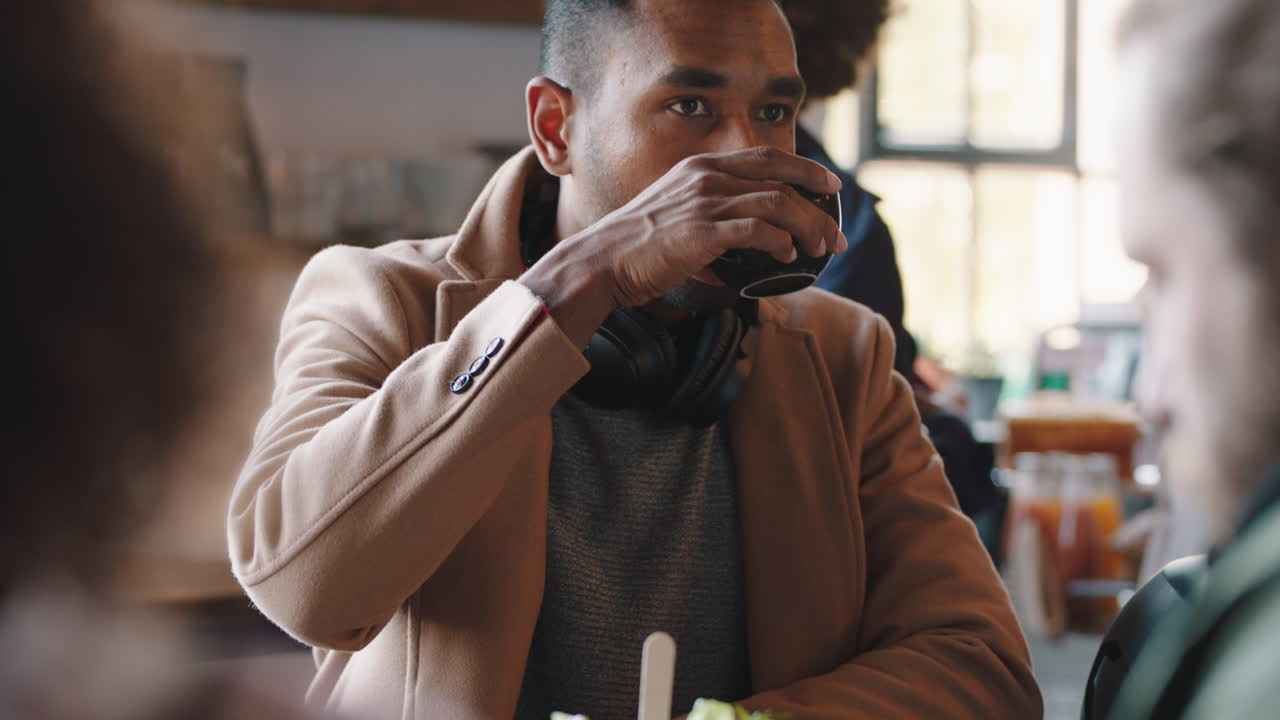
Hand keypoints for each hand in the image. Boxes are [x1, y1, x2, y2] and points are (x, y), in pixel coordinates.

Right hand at [521, 146, 845, 345]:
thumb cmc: (636, 247)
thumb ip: (709, 218)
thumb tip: (744, 245)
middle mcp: (705, 177)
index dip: (805, 169)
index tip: (831, 186)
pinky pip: (756, 231)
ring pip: (777, 203)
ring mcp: (703, 202)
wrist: (601, 262)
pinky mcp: (700, 231)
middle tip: (837, 233)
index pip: (766, 157)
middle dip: (818, 203)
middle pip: (780, 178)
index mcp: (701, 167)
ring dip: (809, 227)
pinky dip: (779, 243)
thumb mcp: (675, 214)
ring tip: (822, 249)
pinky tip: (788, 258)